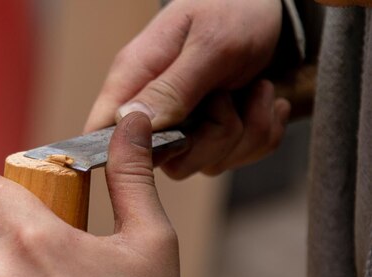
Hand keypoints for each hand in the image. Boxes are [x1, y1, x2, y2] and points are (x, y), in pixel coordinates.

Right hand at [85, 0, 289, 178]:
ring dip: (247, 132)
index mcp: (136, 77)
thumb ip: (172, 86)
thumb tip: (130, 123)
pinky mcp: (213, 135)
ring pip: (206, 163)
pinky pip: (236, 159)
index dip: (123, 150)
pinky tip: (264, 101)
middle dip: (212, 138)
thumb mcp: (209, 43)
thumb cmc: (234, 10)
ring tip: (256, 89)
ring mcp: (185, 126)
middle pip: (165, 161)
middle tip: (228, 97)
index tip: (173, 137)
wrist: (273, 7)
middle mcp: (155, 108)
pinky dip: (263, 134)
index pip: (100, 131)